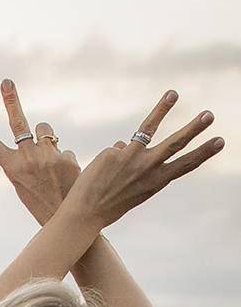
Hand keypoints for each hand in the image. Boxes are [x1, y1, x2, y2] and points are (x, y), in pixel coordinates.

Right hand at [0, 79, 80, 224]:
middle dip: (11, 100)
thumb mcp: (24, 183)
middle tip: (6, 82)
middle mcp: (26, 158)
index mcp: (11, 168)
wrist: (65, 220)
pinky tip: (67, 179)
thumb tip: (41, 133)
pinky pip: (64, 150)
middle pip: (18, 123)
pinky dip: (65, 161)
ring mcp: (46, 156)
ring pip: (46, 130)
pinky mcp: (66, 157)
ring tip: (51, 163)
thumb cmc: (41, 201)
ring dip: (47, 139)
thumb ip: (28, 158)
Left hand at [63, 90, 223, 228]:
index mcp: (157, 182)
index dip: (204, 152)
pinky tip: (101, 174)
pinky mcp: (112, 153)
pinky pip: (115, 150)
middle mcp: (148, 168)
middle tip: (210, 114)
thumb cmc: (109, 205)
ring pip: (148, 129)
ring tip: (174, 93)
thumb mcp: (132, 189)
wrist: (86, 213)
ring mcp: (130, 159)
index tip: (220, 140)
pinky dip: (108, 161)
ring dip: (162, 110)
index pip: (186, 164)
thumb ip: (135, 166)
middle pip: (175, 143)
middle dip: (194, 128)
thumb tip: (124, 142)